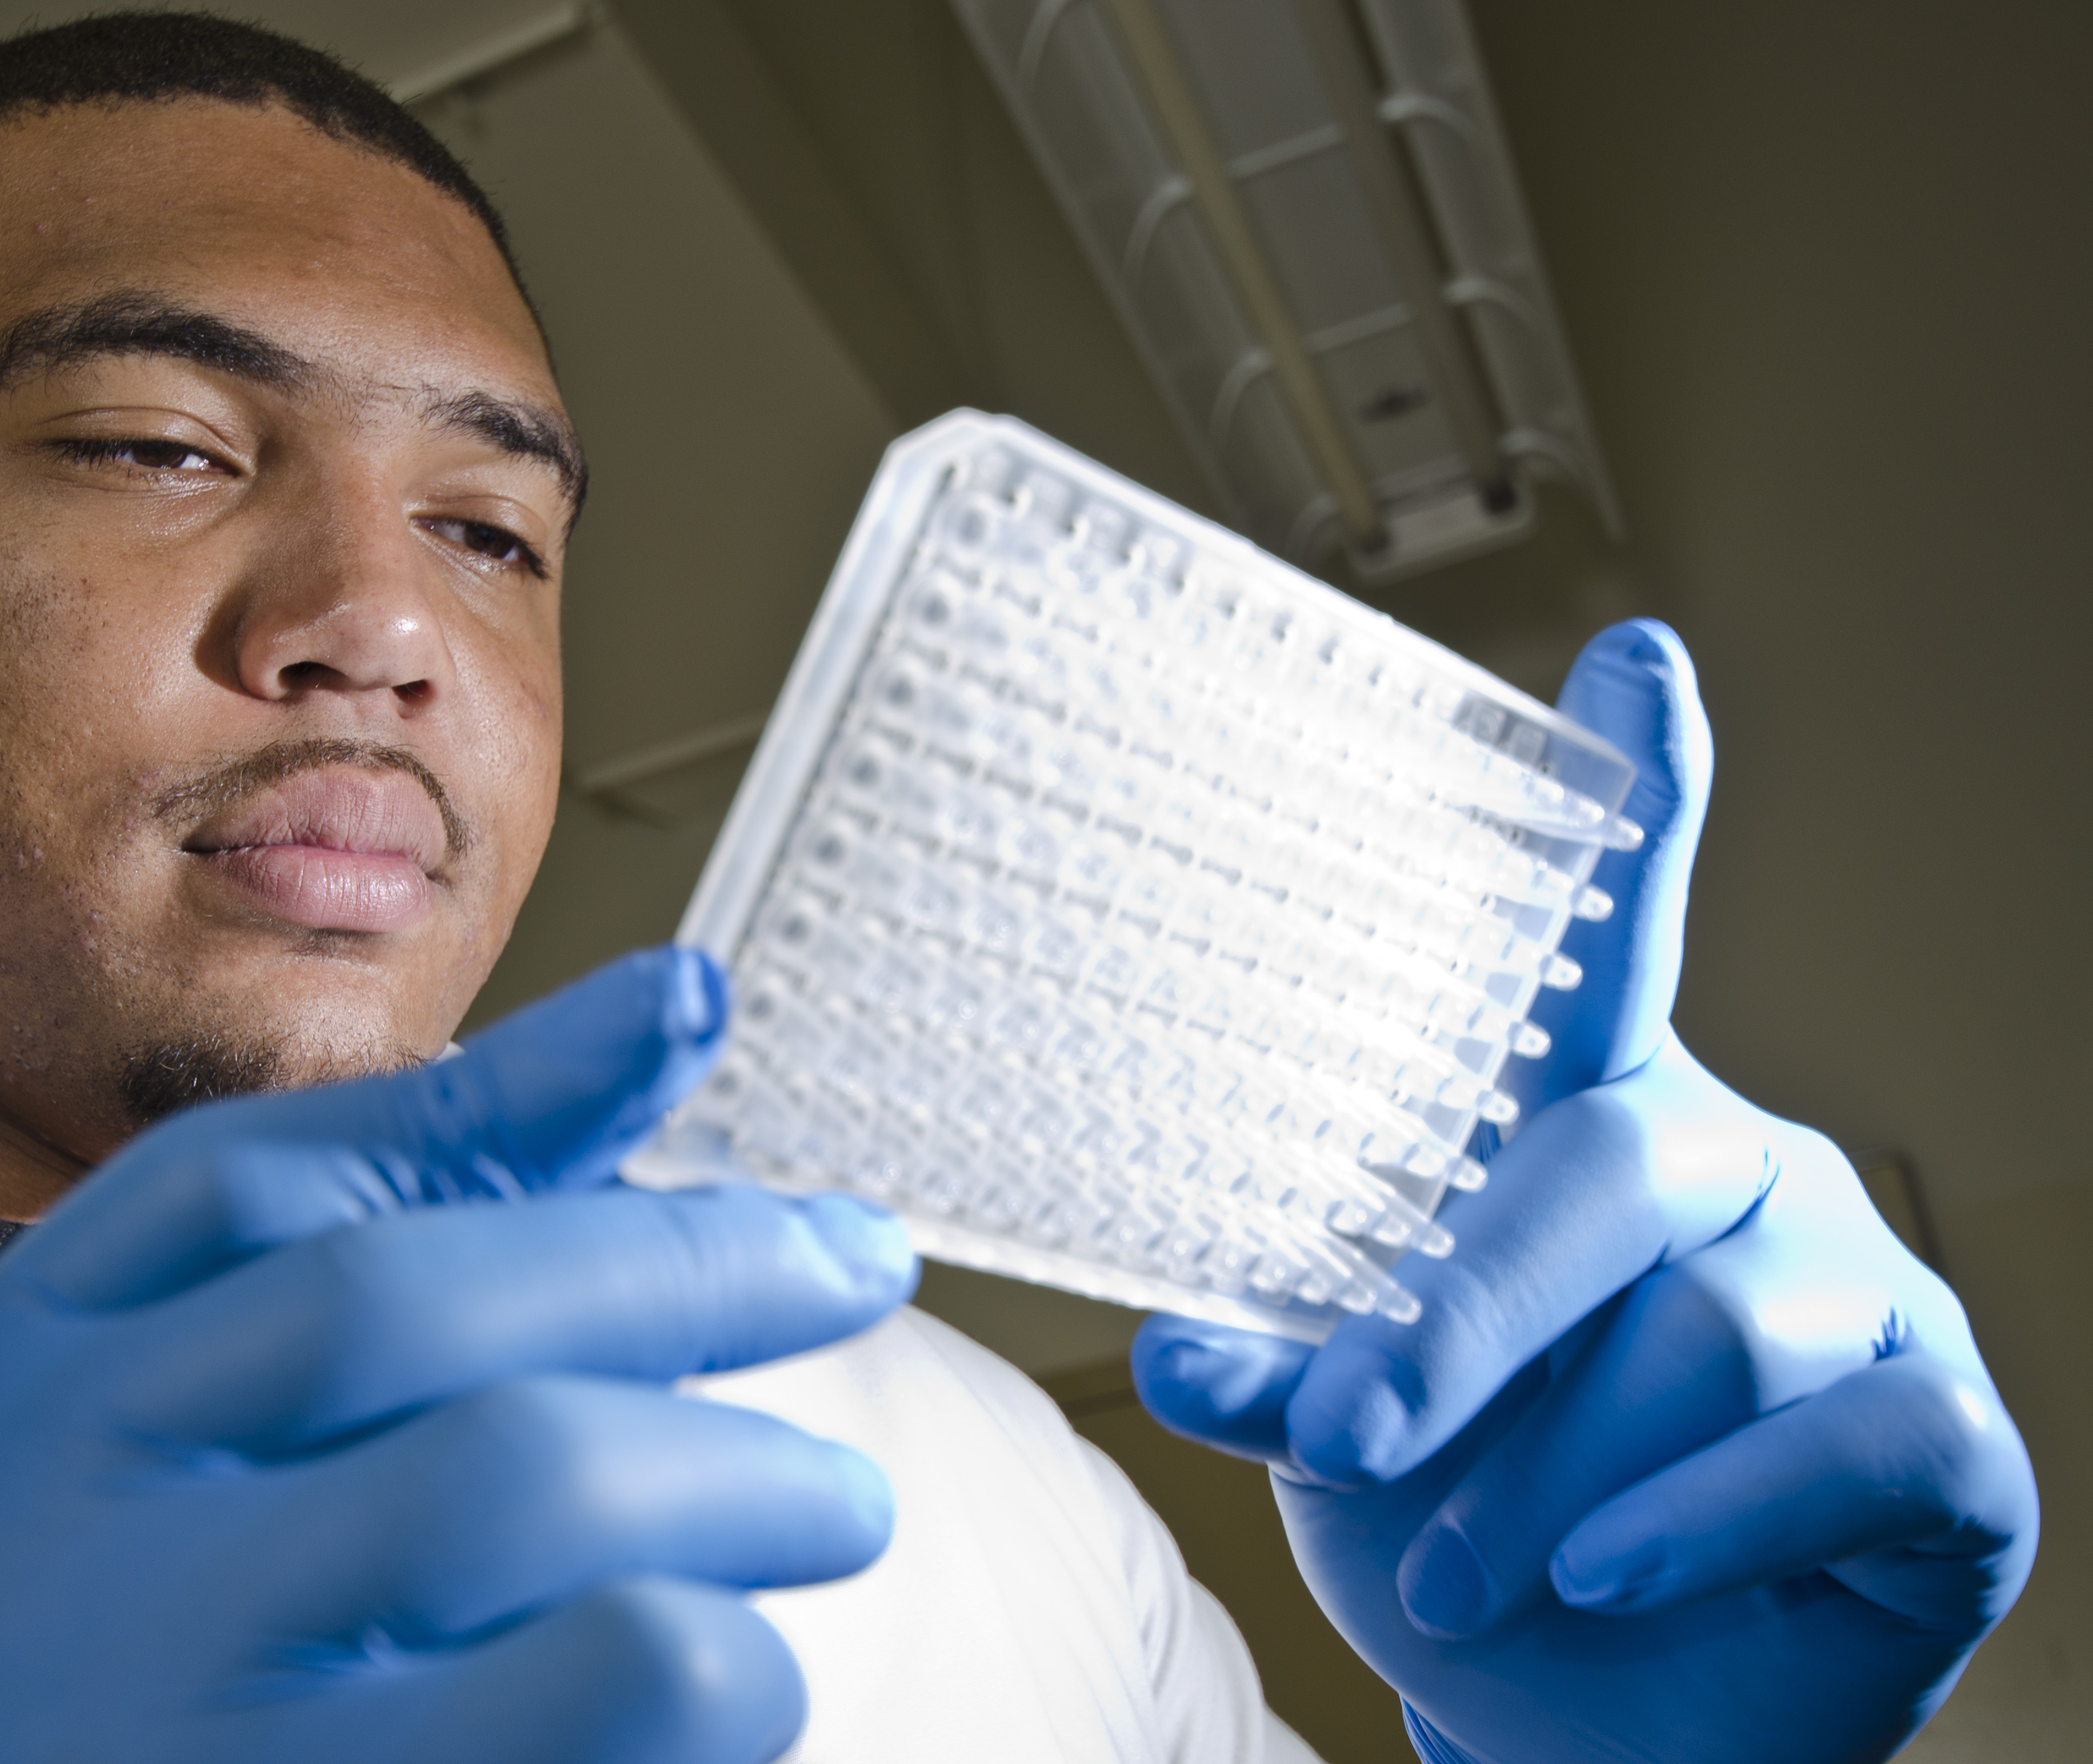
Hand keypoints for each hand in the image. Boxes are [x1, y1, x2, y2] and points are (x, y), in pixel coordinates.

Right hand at [0, 949, 915, 1763]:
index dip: (496, 1081)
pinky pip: (604, 1701)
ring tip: (824, 1507)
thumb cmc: (68, 1698)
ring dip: (728, 1483)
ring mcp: (177, 1732)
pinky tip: (733, 1671)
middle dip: (672, 1275)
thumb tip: (655, 1025)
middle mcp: (52, 1574)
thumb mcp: (111, 1470)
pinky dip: (713, 1668)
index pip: (241, 1189)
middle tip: (843, 1271)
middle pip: (407, 1323)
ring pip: (524, 1506)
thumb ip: (345, 1267)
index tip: (689, 1014)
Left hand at [1131, 621, 2037, 1762]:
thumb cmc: (1470, 1519)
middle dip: (1469, 1315)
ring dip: (1552, 1468)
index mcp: (1593, 1129)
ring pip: (1707, 1329)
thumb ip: (1291, 1364)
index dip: (1641, 800)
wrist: (1586, 1714)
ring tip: (1460, 1572)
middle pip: (1612, 1167)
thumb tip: (1180, 1353)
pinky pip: (1843, 1438)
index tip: (1636, 660)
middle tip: (1355, 1437)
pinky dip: (1700, 1520)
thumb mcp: (1359, 1431)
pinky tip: (1611, 1575)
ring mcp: (1858, 1291)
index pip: (1613, 944)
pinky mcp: (1947, 1430)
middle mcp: (1738, 1173)